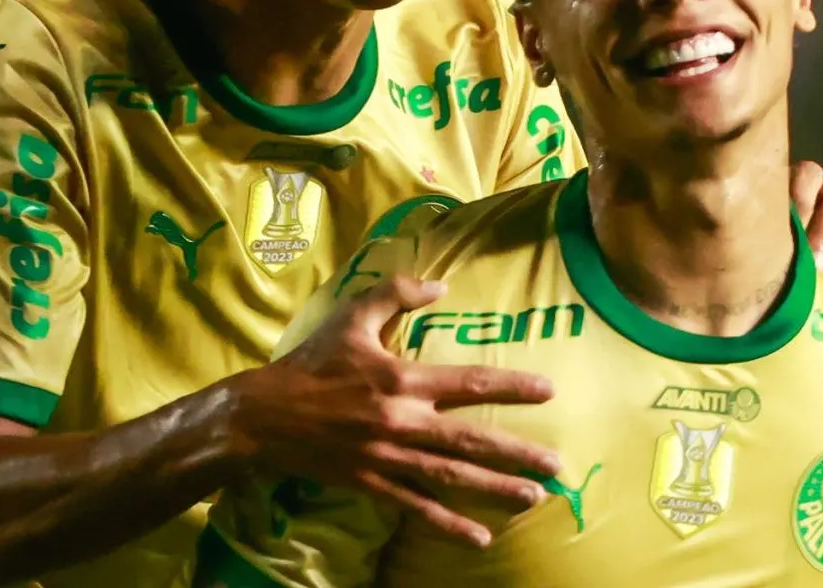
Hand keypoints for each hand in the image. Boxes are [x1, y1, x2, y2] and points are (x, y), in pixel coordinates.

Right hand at [227, 275, 562, 546]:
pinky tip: (480, 537)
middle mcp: (402, 420)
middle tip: (558, 466)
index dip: (513, 387)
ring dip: (496, 489)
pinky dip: (449, 524)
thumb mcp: (351, 315)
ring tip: (534, 498)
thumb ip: (397, 293)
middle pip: (472, 440)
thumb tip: (442, 285)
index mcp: (402, 377)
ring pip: (452, 477)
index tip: (549, 391)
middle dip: (518, 454)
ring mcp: (389, 456)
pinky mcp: (372, 482)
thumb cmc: (312, 362)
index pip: (471, 382)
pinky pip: (416, 507)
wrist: (264, 415)